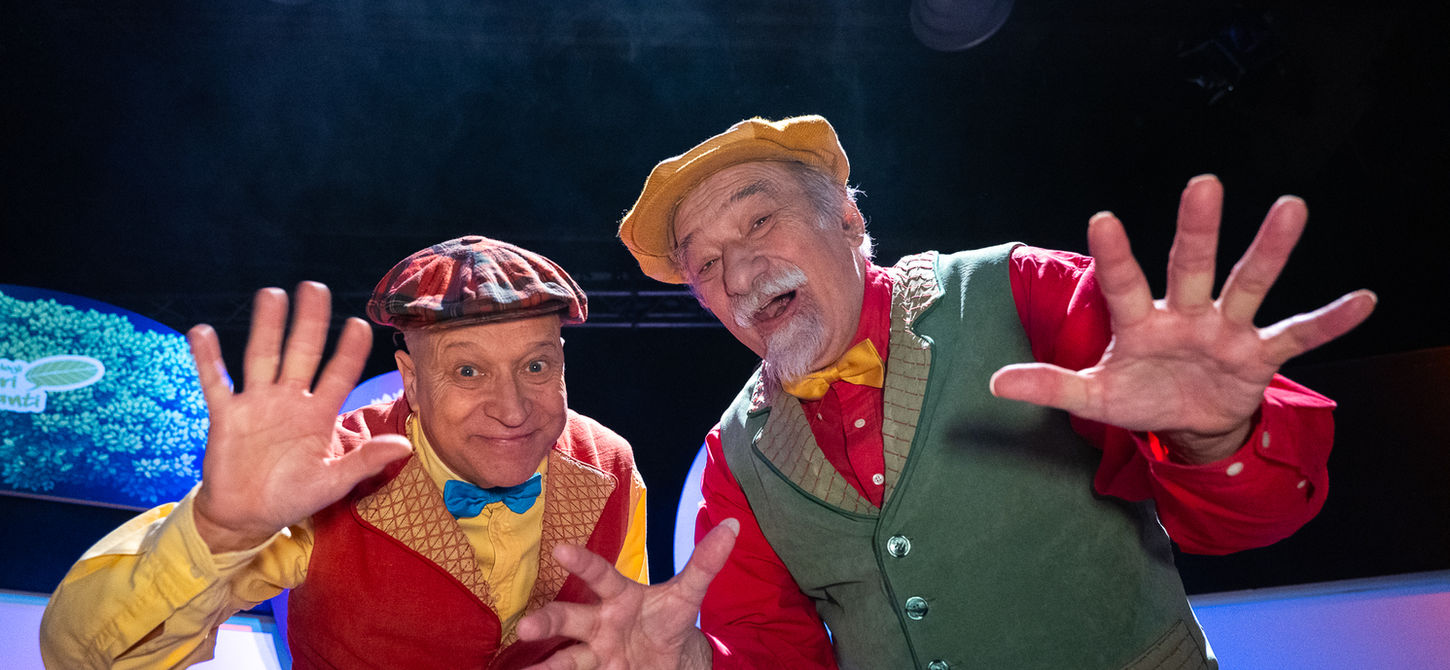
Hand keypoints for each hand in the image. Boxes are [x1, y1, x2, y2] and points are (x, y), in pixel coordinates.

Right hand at [189, 282, 411, 552]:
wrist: (247, 515)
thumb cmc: (292, 496)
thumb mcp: (332, 482)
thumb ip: (364, 461)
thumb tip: (405, 447)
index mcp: (319, 415)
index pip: (339, 375)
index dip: (348, 352)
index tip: (360, 324)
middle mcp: (290, 400)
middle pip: (301, 353)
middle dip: (309, 322)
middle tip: (315, 288)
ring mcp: (257, 403)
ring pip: (262, 357)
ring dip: (267, 327)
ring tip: (272, 295)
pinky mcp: (226, 414)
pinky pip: (216, 381)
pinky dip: (208, 358)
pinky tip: (201, 331)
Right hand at [516, 519, 740, 669]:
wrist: (667, 659)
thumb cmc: (666, 619)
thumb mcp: (687, 595)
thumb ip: (705, 563)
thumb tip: (733, 527)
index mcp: (618, 595)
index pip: (599, 575)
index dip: (582, 563)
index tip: (561, 549)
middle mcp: (597, 622)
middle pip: (569, 619)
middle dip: (547, 622)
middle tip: (527, 627)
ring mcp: (594, 653)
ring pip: (565, 659)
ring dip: (545, 666)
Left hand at [990, 175, 1375, 463]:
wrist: (1189, 423)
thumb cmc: (1140, 396)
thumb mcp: (1096, 398)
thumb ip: (1053, 386)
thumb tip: (996, 384)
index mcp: (1140, 323)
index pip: (1123, 284)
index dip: (1114, 256)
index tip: (1102, 218)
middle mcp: (1186, 314)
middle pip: (1190, 265)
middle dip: (1197, 228)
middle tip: (1203, 184)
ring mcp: (1226, 330)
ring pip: (1249, 284)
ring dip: (1269, 250)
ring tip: (1291, 207)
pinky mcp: (1260, 355)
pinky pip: (1298, 334)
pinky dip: (1329, 320)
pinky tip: (1363, 299)